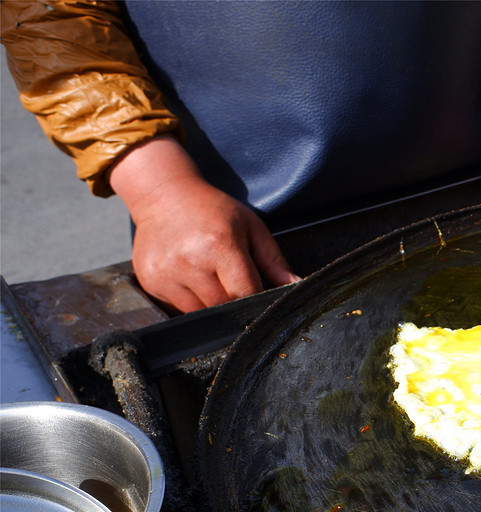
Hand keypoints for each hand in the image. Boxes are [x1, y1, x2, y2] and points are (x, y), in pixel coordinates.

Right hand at [109, 137, 300, 312]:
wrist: (163, 196)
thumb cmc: (213, 211)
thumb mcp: (251, 227)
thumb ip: (274, 260)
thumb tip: (297, 285)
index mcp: (219, 246)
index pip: (245, 293)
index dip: (256, 299)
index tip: (261, 297)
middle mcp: (190, 262)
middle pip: (223, 308)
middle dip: (235, 303)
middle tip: (235, 285)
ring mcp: (166, 274)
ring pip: (200, 313)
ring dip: (212, 306)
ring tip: (212, 279)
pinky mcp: (150, 282)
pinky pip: (178, 309)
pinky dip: (190, 303)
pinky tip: (192, 281)